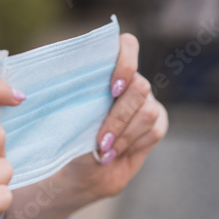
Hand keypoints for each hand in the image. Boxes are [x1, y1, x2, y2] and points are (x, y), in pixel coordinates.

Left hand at [61, 34, 167, 200]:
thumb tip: (62, 100)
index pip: (127, 46)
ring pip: (148, 111)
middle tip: (101, 140)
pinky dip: (131, 144)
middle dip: (118, 117)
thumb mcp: (63, 121)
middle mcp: (129, 83)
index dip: (126, 61)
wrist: (80, 172)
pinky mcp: (156, 124)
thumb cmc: (67, 141)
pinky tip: (113, 154)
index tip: (112, 88)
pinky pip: (154, 130)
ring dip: (124, 134)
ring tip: (103, 149)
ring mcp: (145, 102)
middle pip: (139, 87)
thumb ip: (73, 106)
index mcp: (105, 73)